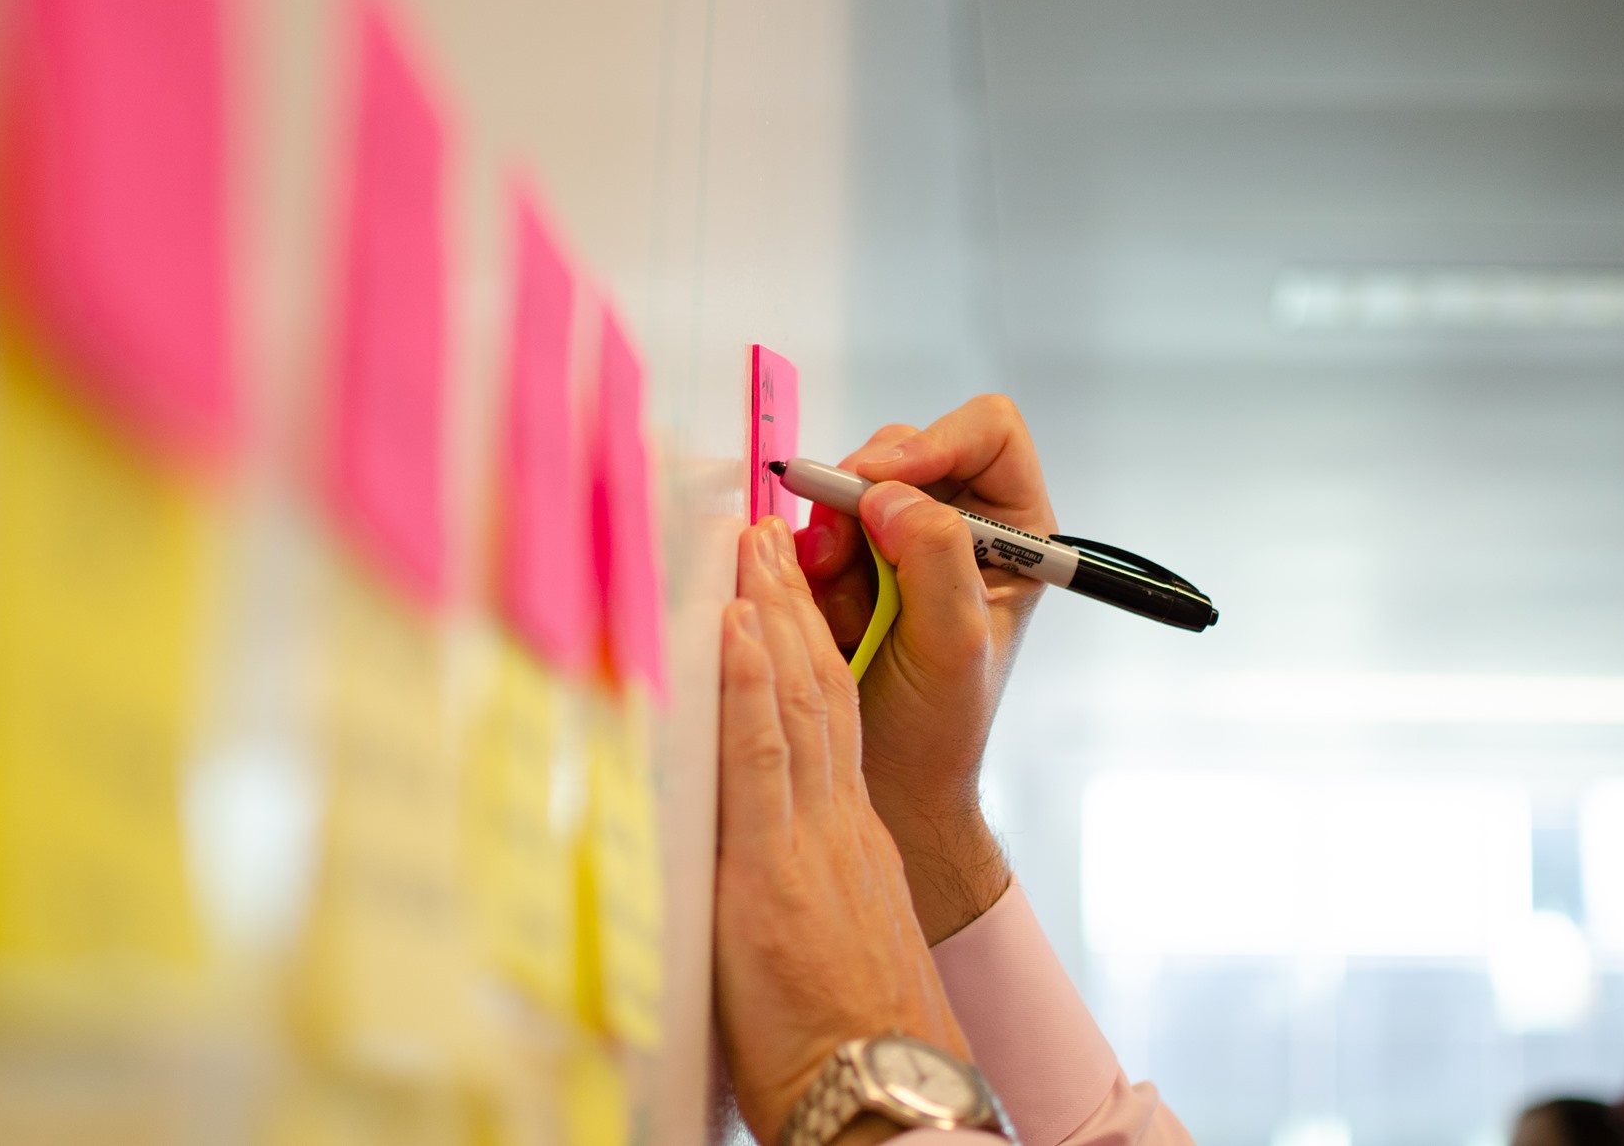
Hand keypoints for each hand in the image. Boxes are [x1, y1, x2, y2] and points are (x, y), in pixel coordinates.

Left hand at [714, 517, 969, 1145]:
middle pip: (818, 690)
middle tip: (765, 535)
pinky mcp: (777, 870)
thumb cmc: (849, 1047)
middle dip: (789, 605)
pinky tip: (737, 625)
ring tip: (751, 547)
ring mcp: (814, 841)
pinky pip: (764, 755)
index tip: (778, 598)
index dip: (802, 651)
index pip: (827, 723)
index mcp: (849, 844)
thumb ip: (797, 898)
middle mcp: (840, 825)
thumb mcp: (823, 949)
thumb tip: (767, 886)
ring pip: (796, 701)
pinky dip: (748, 682)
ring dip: (769, 614)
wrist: (886, 1102)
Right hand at [794, 395, 1054, 941]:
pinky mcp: (848, 562)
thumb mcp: (952, 646)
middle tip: (837, 555)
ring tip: (839, 608)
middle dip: (862, 499)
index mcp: (1014, 533)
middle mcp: (960, 524)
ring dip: (831, 539)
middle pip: (905, 449)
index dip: (935, 443)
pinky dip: (806, 564)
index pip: (987, 432)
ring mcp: (899, 540)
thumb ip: (934, 561)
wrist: (886, 786)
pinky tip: (825, 615)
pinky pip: (811, 527)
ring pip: (848, 488)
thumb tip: (891, 494)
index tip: (883, 483)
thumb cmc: (938, 729)